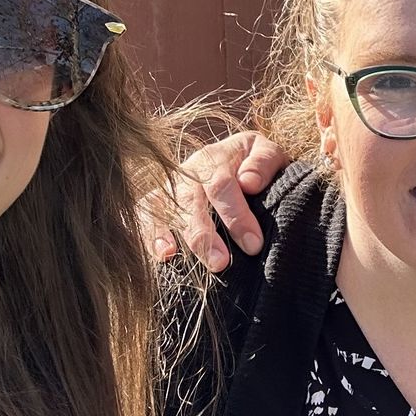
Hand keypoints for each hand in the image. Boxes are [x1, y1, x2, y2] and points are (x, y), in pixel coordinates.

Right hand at [147, 131, 291, 270]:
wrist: (239, 158)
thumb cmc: (256, 164)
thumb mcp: (269, 152)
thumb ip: (264, 163)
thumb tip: (249, 183)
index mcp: (216, 157)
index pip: (221, 185)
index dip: (236, 215)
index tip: (253, 244)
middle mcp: (189, 171)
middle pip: (190, 201)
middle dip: (204, 234)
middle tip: (221, 262)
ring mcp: (172, 186)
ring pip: (169, 209)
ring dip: (183, 238)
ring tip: (194, 262)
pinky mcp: (159, 201)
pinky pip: (146, 213)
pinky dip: (151, 233)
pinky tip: (165, 255)